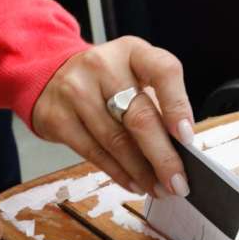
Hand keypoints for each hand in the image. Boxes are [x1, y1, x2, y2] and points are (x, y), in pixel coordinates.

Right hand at [32, 36, 193, 197]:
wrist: (51, 75)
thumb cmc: (107, 80)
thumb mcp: (135, 75)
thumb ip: (159, 104)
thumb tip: (181, 150)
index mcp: (133, 51)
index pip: (163, 71)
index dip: (178, 105)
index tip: (187, 137)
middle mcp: (103, 66)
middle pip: (139, 116)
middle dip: (163, 156)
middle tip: (178, 182)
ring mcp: (76, 90)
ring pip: (116, 141)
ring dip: (142, 172)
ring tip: (159, 188)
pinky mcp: (57, 117)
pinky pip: (94, 153)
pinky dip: (118, 173)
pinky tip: (134, 182)